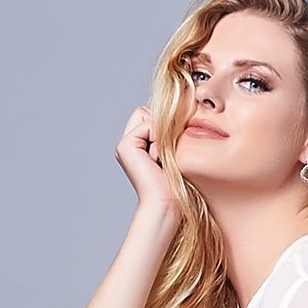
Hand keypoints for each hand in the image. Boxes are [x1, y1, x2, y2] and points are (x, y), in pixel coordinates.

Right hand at [115, 105, 182, 224]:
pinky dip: (158, 141)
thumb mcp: (176, 150)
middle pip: (148, 111)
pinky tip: (157, 161)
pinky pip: (148, 124)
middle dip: (162, 128)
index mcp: (139, 145)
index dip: (166, 126)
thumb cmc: (176, 183)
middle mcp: (129, 143)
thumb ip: (171, 129)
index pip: (153, 114)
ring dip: (162, 135)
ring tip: (162, 159)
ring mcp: (124, 144)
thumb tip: (183, 103)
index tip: (172, 151)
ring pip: (148, 115)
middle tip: (166, 156)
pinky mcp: (125, 146)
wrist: (167, 204)